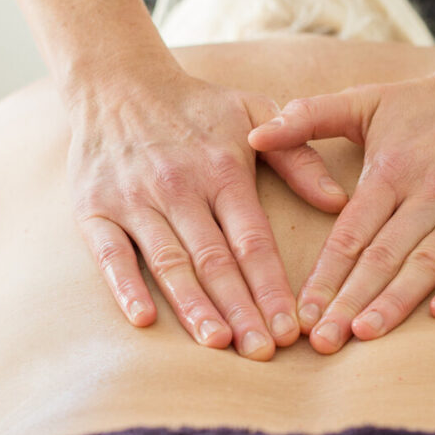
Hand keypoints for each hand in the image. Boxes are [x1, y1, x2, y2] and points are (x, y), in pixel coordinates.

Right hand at [66, 46, 347, 357]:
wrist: (116, 82)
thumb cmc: (196, 106)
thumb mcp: (255, 110)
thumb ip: (298, 155)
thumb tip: (340, 201)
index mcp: (222, 170)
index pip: (253, 240)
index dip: (273, 287)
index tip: (293, 328)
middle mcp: (179, 188)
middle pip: (215, 260)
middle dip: (242, 310)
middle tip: (264, 353)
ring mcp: (134, 201)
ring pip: (169, 263)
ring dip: (194, 306)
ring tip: (218, 344)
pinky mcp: (94, 210)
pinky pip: (110, 255)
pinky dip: (124, 287)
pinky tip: (144, 320)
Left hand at [248, 54, 434, 352]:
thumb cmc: (424, 104)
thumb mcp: (365, 101)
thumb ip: (307, 118)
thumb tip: (252, 136)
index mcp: (391, 169)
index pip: (350, 233)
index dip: (325, 275)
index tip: (301, 312)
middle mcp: (431, 190)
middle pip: (384, 255)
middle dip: (351, 300)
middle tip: (323, 342)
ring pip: (429, 261)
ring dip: (397, 300)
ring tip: (365, 333)